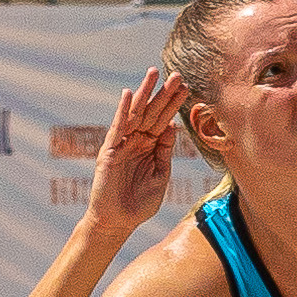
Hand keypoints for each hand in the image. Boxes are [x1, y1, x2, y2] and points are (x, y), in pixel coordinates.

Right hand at [84, 69, 181, 238]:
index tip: (186, 87)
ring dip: (145, 94)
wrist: (118, 222)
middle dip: (164, 94)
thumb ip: (165, 152)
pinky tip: (129, 94)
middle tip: (177, 75)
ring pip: (135, 114)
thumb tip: (171, 126)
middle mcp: (137, 141)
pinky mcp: (110, 151)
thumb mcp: (160, 176)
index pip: (164, 120)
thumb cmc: (139, 203)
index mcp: (151, 147)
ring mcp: (123, 144)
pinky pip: (117, 128)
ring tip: (154, 74)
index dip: (174, 104)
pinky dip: (123, 111)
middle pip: (152, 113)